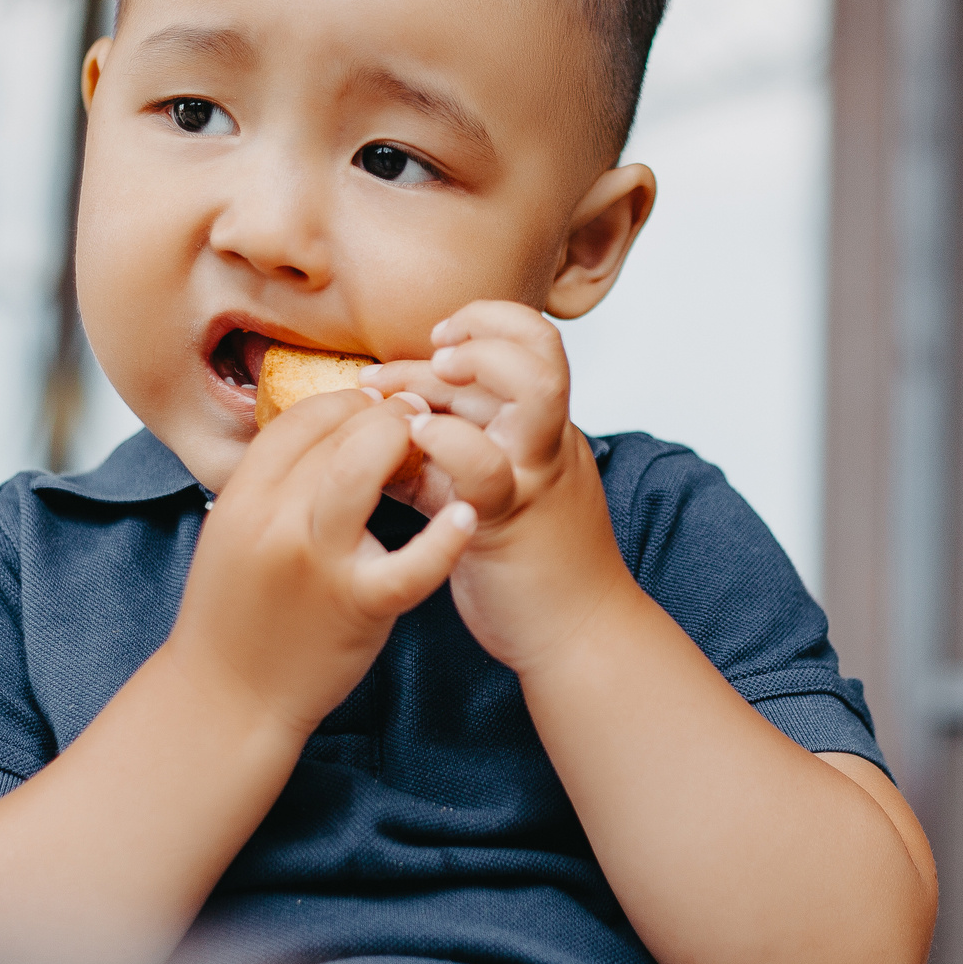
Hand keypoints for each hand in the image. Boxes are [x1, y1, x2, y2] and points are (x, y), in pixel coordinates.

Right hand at [172, 384, 476, 737]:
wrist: (227, 700)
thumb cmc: (238, 616)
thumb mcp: (233, 535)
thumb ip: (272, 487)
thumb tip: (322, 434)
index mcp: (241, 500)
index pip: (298, 420)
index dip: (344, 400)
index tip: (374, 402)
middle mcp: (274, 522)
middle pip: (335, 433)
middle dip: (384, 413)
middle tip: (415, 413)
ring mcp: (316, 563)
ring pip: (360, 472)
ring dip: (402, 443)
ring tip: (433, 443)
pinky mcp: (359, 606)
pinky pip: (410, 563)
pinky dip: (443, 537)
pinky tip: (465, 515)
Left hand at [362, 301, 634, 674]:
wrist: (579, 638)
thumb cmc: (531, 569)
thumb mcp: (489, 492)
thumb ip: (447, 455)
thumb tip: (383, 422)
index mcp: (545, 433)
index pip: (530, 347)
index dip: (485, 325)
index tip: (436, 340)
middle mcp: (547, 443)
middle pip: (537, 350)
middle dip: (479, 329)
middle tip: (425, 350)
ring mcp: (535, 476)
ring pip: (533, 388)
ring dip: (476, 363)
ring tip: (428, 372)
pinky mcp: (511, 520)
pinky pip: (485, 466)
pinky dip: (446, 439)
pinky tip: (411, 434)